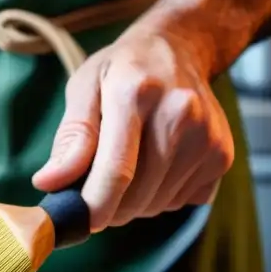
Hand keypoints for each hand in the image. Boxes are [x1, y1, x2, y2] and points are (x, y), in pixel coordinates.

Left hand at [31, 23, 233, 231]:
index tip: (77, 221)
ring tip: (130, 164)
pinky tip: (158, 164)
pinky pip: (182, 202)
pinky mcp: (222, 155)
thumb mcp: (84, 88)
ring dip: (134, 201)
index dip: (93, 206)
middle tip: (96, 186)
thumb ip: (70, 137)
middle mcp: (179, 114)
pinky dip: (162, 196)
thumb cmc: (121, 71)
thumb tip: (48, 182)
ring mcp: (206, 136)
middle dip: (108, 205)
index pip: (115, 170)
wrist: (178, 49)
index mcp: (136, 93)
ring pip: (157, 204)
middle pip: (136, 195)